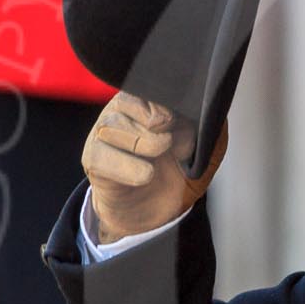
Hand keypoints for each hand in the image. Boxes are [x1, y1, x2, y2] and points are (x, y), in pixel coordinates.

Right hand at [82, 94, 223, 243]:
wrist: (156, 214)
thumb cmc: (178, 175)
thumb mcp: (206, 151)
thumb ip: (212, 125)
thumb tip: (212, 106)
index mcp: (149, 99)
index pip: (160, 89)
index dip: (177, 116)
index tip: (184, 133)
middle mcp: (122, 108)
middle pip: (148, 112)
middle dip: (167, 137)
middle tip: (170, 153)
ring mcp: (103, 131)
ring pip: (123, 129)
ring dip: (150, 151)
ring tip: (156, 166)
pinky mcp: (92, 156)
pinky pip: (107, 156)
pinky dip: (134, 171)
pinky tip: (144, 177)